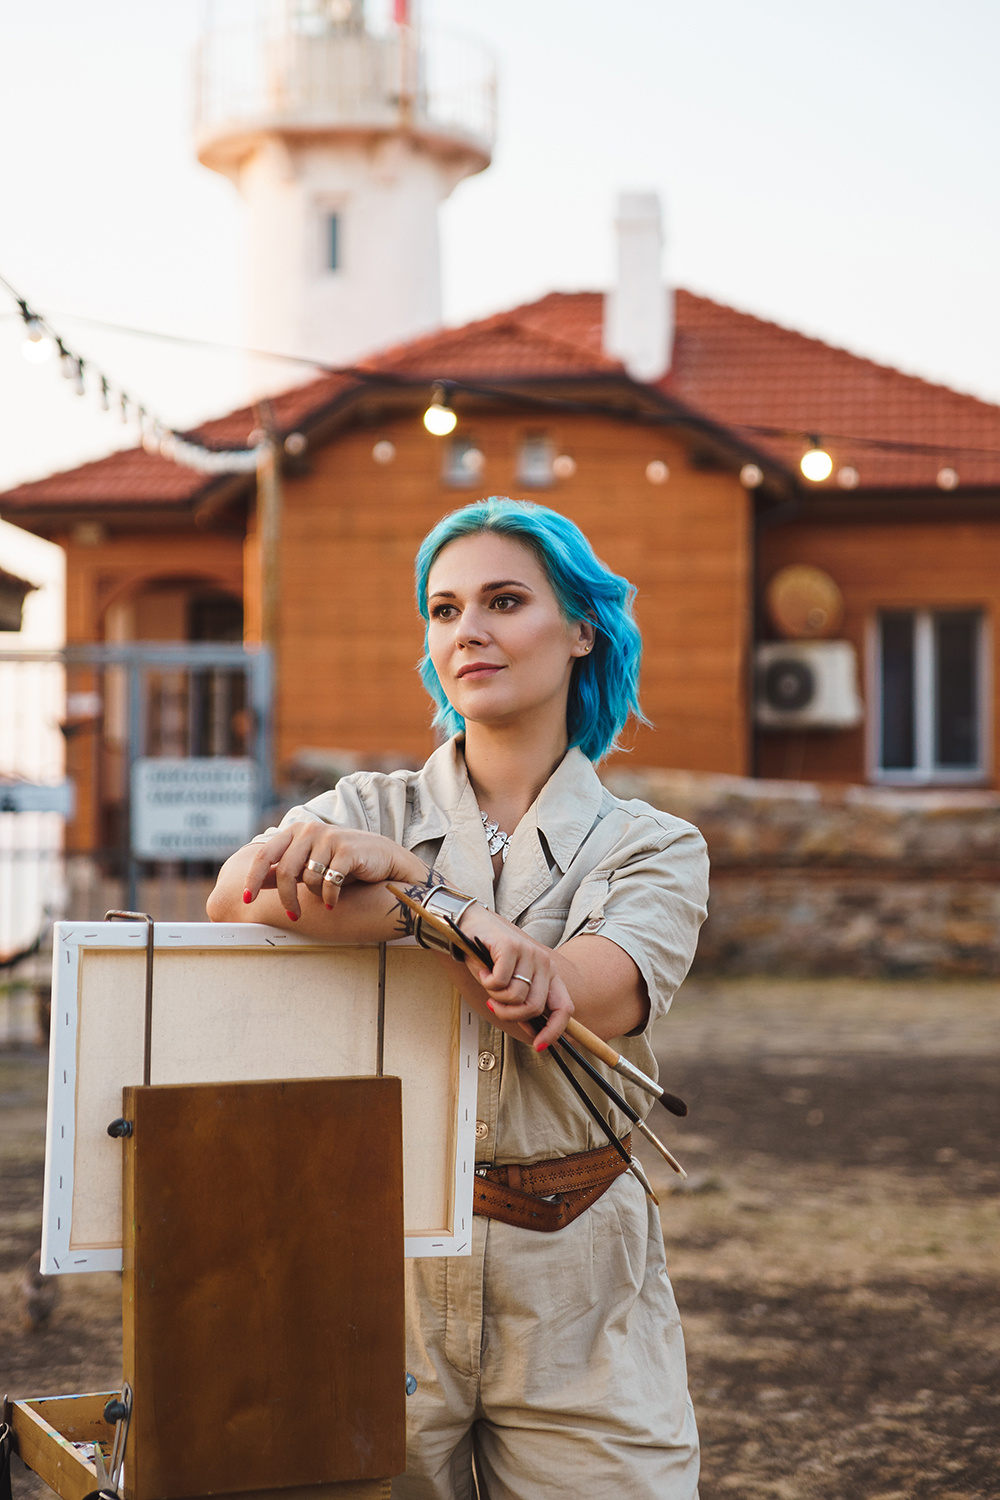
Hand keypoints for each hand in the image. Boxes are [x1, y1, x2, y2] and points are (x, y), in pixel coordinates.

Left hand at [242, 823, 425, 919]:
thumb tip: (257, 882)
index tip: (246, 899)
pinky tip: (334, 901)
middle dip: (287, 899)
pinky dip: (330, 898)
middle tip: (293, 916)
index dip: (252, 878)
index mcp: (296, 831)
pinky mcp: (347, 850)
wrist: (384, 860)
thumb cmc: (344, 863)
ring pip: (308, 879)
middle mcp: (310, 830)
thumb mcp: (311, 865)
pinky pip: (328, 883)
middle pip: (284, 871)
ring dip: (316, 895)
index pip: (264, 855)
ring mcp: (329, 838)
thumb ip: (284, 871)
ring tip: (327, 895)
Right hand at [456, 905, 573, 1049]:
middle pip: (534, 1007)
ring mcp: (529, 953)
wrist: (471, 925)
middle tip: (494, 1005)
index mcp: (549, 973)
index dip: (553, 1031)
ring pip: (516, 997)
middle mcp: (544, 963)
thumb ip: (523, 1004)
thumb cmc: (490, 957)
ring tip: (489, 982)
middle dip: (510, 1015)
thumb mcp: (510, 984)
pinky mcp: (511, 947)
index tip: (539, 1045)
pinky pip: (499, 983)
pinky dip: (486, 982)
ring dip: (496, 997)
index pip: (563, 1007)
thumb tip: (534, 1032)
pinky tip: (484, 971)